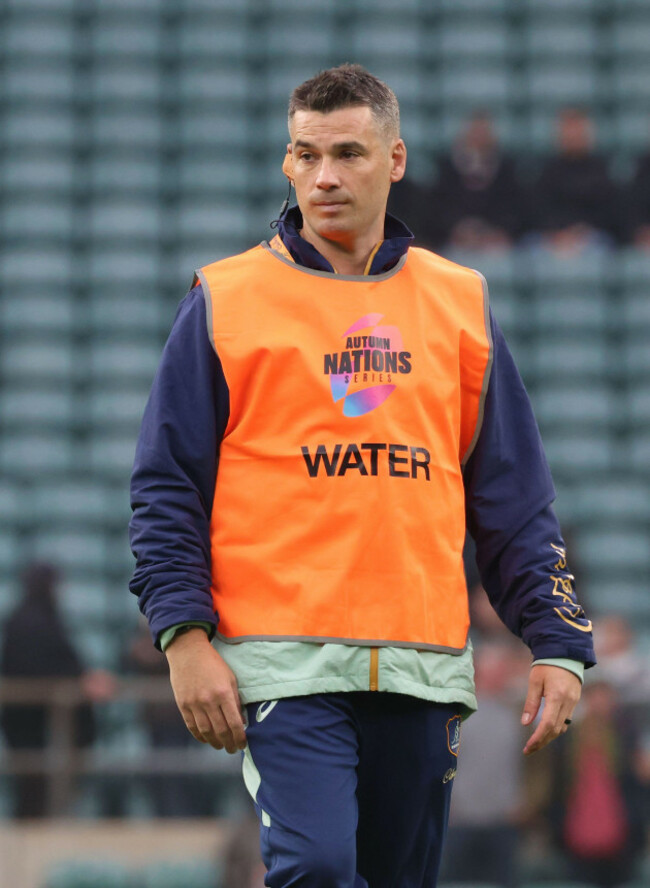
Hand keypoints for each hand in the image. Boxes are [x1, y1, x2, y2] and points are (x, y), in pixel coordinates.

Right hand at [165, 629, 246, 752]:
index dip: (239, 738)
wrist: (188, 652)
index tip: (243, 745)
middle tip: (233, 749)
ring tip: (221, 746)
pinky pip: (192, 727)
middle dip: (229, 744)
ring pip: (206, 732)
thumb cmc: (213, 664)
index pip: (234, 723)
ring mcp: (194, 704)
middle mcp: (209, 701)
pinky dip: (200, 736)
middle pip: (220, 731)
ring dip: (215, 743)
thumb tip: (241, 723)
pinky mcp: (182, 705)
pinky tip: (207, 739)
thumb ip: (235, 701)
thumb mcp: (230, 679)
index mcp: (224, 693)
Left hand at [521, 664, 580, 755]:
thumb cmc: (546, 665)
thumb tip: (525, 723)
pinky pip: (566, 720)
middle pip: (555, 730)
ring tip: (535, 743)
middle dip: (542, 742)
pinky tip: (545, 731)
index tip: (528, 747)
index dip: (538, 738)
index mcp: (557, 696)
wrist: (565, 654)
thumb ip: (531, 703)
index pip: (547, 724)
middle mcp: (568, 702)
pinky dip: (555, 728)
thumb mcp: (535, 681)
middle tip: (528, 750)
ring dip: (549, 737)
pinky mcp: (575, 702)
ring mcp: (574, 703)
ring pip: (562, 727)